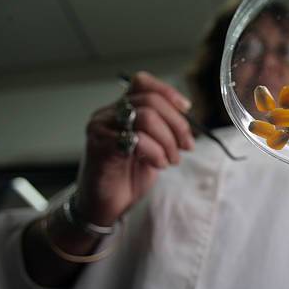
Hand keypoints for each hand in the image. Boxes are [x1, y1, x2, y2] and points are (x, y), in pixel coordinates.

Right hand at [76, 71, 194, 226]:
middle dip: (176, 124)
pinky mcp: (100, 145)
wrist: (104, 205)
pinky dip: (156, 152)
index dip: (168, 92)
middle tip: (186, 145)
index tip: (186, 109)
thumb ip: (164, 129)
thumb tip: (188, 119)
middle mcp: (108, 113)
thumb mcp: (152, 146)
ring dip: (168, 141)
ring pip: (147, 117)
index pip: (142, 82)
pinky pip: (137, 139)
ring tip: (171, 160)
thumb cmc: (127, 176)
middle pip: (150, 100)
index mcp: (120, 109)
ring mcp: (101, 127)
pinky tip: (158, 164)